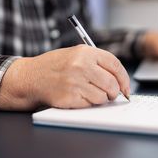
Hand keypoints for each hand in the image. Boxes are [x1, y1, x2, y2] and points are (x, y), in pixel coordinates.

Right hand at [0, 45, 129, 110]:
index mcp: (85, 52)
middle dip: (114, 92)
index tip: (126, 87)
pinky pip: (90, 105)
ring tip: (89, 93)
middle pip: (112, 83)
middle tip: (111, 94)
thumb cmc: (55, 65)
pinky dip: (88, 104)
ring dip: (100, 99)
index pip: (115, 65)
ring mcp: (75, 82)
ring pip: (102, 97)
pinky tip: (78, 96)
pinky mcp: (69, 97)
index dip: (124, 78)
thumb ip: (97, 62)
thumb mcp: (76, 54)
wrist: (31, 76)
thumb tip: (119, 79)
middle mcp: (81, 65)